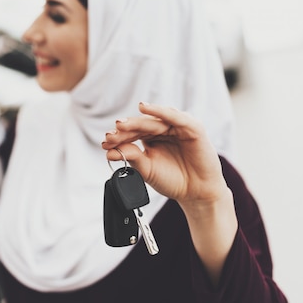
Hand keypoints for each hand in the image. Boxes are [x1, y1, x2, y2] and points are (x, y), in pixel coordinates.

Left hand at [103, 102, 237, 284]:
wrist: (197, 193)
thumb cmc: (173, 180)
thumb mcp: (147, 169)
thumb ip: (131, 158)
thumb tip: (108, 153)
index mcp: (150, 138)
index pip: (132, 133)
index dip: (118, 137)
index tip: (105, 143)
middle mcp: (163, 130)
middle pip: (141, 125)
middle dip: (124, 129)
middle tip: (111, 135)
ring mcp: (177, 127)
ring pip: (154, 120)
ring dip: (137, 121)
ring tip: (121, 124)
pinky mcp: (192, 128)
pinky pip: (175, 117)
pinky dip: (161, 111)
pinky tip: (145, 109)